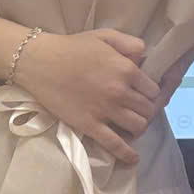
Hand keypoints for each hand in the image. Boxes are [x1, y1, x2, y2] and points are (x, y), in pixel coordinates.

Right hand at [16, 28, 160, 162]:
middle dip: (145, 111)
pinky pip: (115, 144)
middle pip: (148, 110)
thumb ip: (130, 44)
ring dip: (138, 128)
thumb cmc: (72, 47)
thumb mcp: (105, 35)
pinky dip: (127, 154)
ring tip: (132, 126)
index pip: (153, 90)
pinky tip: (133, 158)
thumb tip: (145, 57)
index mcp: (126, 69)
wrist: (40, 62)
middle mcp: (120, 92)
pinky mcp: (90, 125)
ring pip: (138, 127)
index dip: (150, 94)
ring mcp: (106, 110)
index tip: (144, 95)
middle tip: (137, 110)